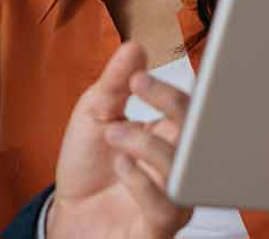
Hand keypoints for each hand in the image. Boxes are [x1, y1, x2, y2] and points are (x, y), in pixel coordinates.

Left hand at [48, 42, 194, 238]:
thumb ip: (116, 83)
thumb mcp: (95, 114)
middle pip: (201, 133)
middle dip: (173, 103)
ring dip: (148, 143)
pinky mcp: (159, 228)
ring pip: (186, 169)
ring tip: (114, 134)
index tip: (139, 78)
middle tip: (138, 89)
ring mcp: (172, 198)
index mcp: (169, 136)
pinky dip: (142, 181)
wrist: (66, 214)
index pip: (191, 108)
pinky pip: (168, 207)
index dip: (172, 89)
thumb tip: (135, 47)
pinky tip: (120, 166)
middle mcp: (177, 166)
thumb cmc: (88, 167)